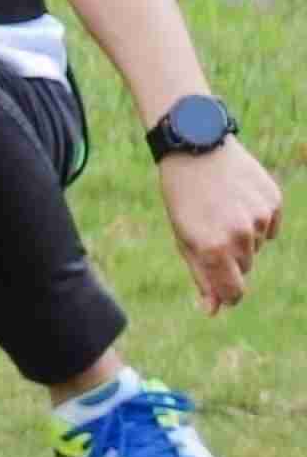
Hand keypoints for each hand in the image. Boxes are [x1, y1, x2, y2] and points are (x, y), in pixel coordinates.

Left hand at [162, 138, 280, 313]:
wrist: (195, 145)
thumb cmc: (183, 195)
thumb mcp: (183, 236)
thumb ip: (201, 275)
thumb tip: (212, 311)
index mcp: (211, 248)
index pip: (233, 292)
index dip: (228, 293)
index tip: (223, 288)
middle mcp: (238, 235)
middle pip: (246, 267)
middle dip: (230, 254)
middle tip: (210, 225)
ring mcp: (258, 217)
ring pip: (258, 245)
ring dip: (243, 234)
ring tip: (222, 206)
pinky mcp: (273, 201)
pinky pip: (270, 225)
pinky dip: (257, 217)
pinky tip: (239, 197)